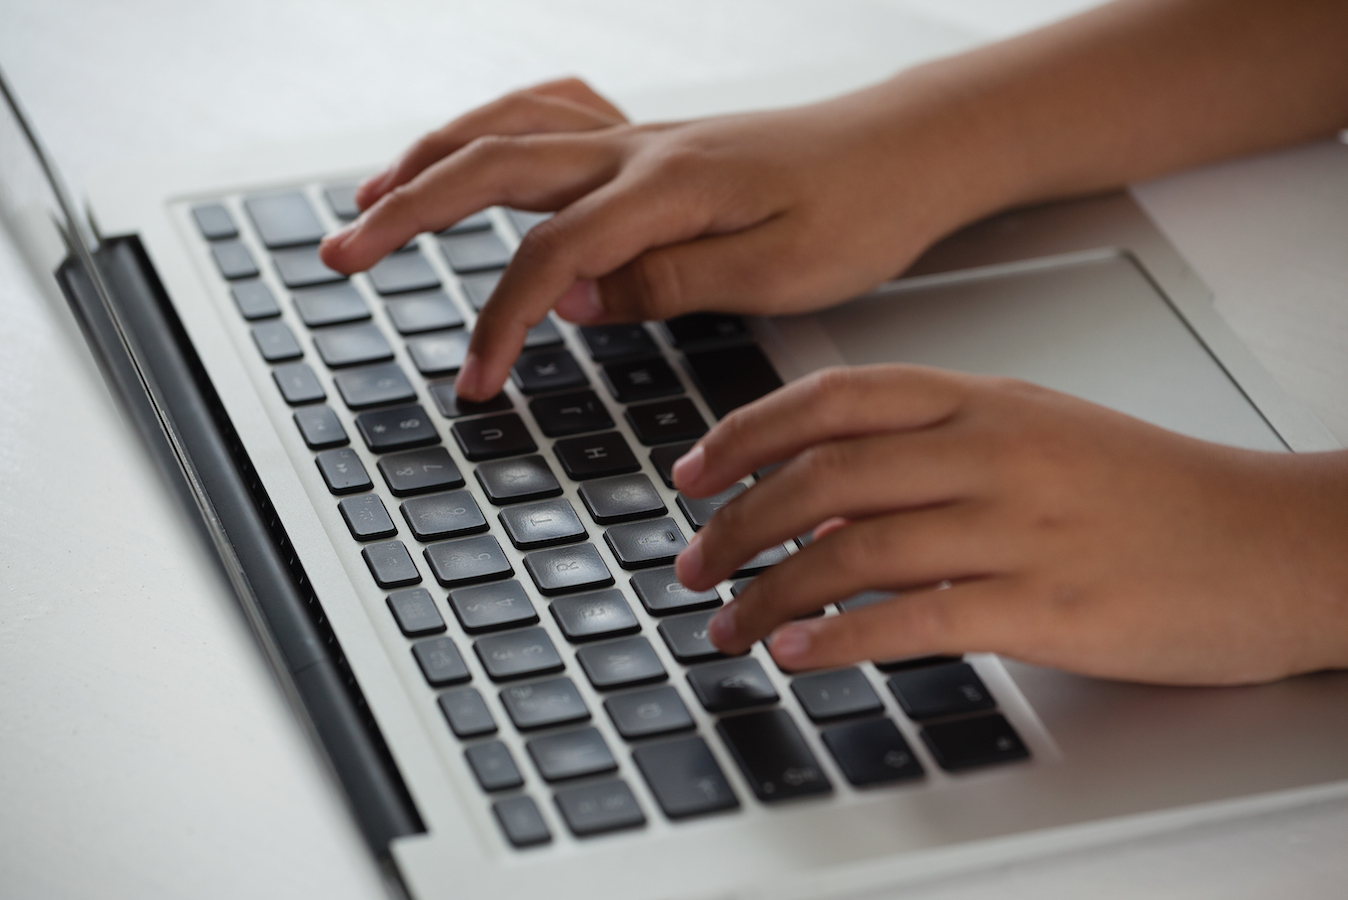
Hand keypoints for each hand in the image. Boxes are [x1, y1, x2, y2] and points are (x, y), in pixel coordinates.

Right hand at [320, 75, 1016, 399]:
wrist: (912, 149)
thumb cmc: (864, 210)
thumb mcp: (778, 271)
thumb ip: (665, 280)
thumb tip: (569, 297)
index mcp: (668, 186)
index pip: (550, 255)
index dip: (498, 320)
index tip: (473, 382)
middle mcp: (639, 148)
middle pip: (492, 164)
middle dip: (404, 211)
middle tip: (340, 256)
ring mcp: (641, 135)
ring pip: (509, 127)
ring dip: (429, 158)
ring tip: (371, 198)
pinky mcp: (653, 140)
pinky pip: (553, 114)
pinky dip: (494, 131)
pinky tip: (474, 152)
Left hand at [671, 365, 1347, 685]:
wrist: (1273, 542)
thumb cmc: (1152, 490)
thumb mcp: (1038, 432)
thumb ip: (934, 446)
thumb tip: (829, 490)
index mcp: (984, 399)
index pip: (834, 398)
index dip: (746, 434)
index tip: (692, 473)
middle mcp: (992, 452)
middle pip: (825, 476)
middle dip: (737, 525)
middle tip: (690, 564)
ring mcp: (1020, 527)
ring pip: (856, 550)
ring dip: (772, 593)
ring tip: (728, 626)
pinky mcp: (1048, 606)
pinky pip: (918, 621)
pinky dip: (844, 640)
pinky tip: (800, 653)